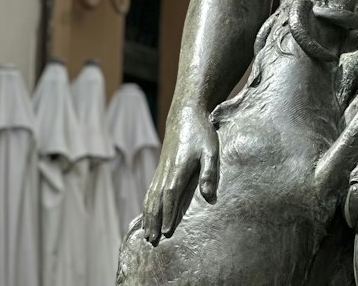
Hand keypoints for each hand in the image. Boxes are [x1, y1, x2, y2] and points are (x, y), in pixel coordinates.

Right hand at [142, 105, 218, 244]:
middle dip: (154, 221)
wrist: (185, 115)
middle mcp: (166, 171)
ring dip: (148, 216)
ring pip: (150, 197)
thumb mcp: (211, 150)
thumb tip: (208, 196)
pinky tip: (147, 214)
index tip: (166, 232)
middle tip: (152, 241)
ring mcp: (161, 169)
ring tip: (147, 234)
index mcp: (178, 168)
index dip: (168, 214)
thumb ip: (209, 173)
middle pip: (157, 200)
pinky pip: (150, 190)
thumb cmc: (201, 132)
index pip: (171, 195)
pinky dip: (147, 205)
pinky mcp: (160, 168)